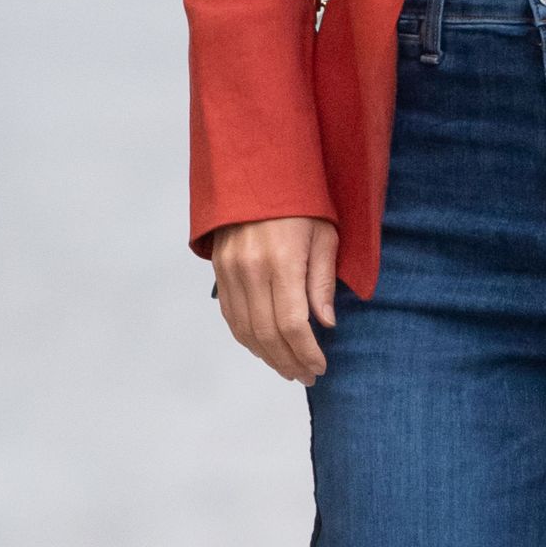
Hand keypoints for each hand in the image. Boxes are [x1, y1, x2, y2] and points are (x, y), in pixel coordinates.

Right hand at [212, 216, 338, 383]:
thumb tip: (325, 324)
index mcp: (282, 260)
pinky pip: (231, 316)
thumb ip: (322, 281)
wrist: (258, 170)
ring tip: (288, 368)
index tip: (320, 366)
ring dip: (267, 356)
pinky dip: (247, 338)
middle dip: (288, 361)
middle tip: (306, 376)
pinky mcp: (220, 270)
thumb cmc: (301, 201)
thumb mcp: (324, 234)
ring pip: (245, 330)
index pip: (292, 324)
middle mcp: (251, 269)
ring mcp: (231, 271)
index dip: (306, 352)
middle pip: (267, 334)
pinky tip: (265, 347)